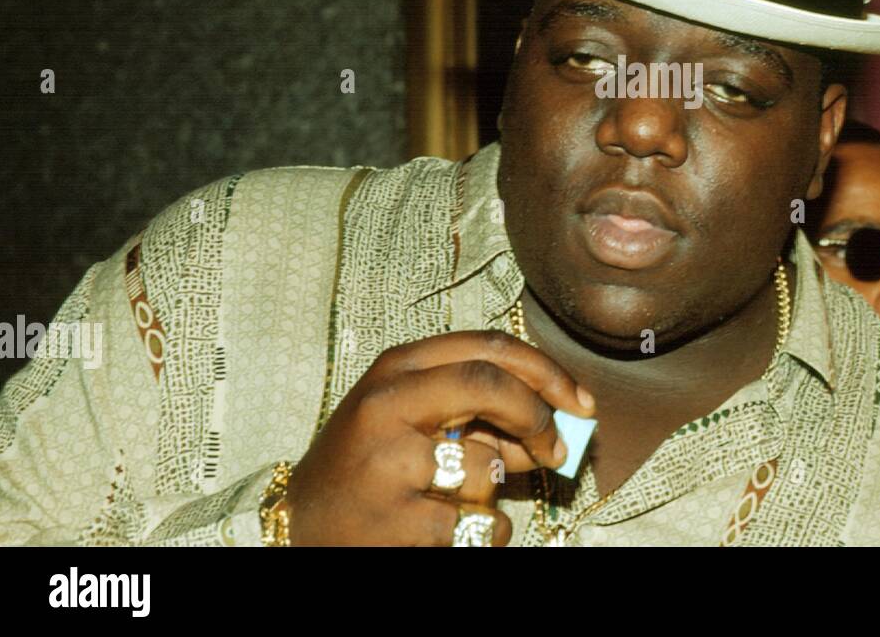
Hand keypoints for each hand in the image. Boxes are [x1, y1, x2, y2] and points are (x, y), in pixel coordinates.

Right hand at [282, 330, 594, 544]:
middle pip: (491, 386)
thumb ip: (479, 411)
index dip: (547, 372)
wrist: (298, 528)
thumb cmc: (372, 467)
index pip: (489, 348)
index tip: (581, 402)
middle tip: (558, 451)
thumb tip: (562, 421)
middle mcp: (386, 406)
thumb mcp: (415, 421)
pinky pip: (480, 524)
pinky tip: (444, 529)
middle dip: (538, 419)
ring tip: (457, 500)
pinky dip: (482, 532)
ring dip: (496, 492)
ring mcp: (388, 465)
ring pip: (489, 468)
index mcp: (396, 369)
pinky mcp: (399, 523)